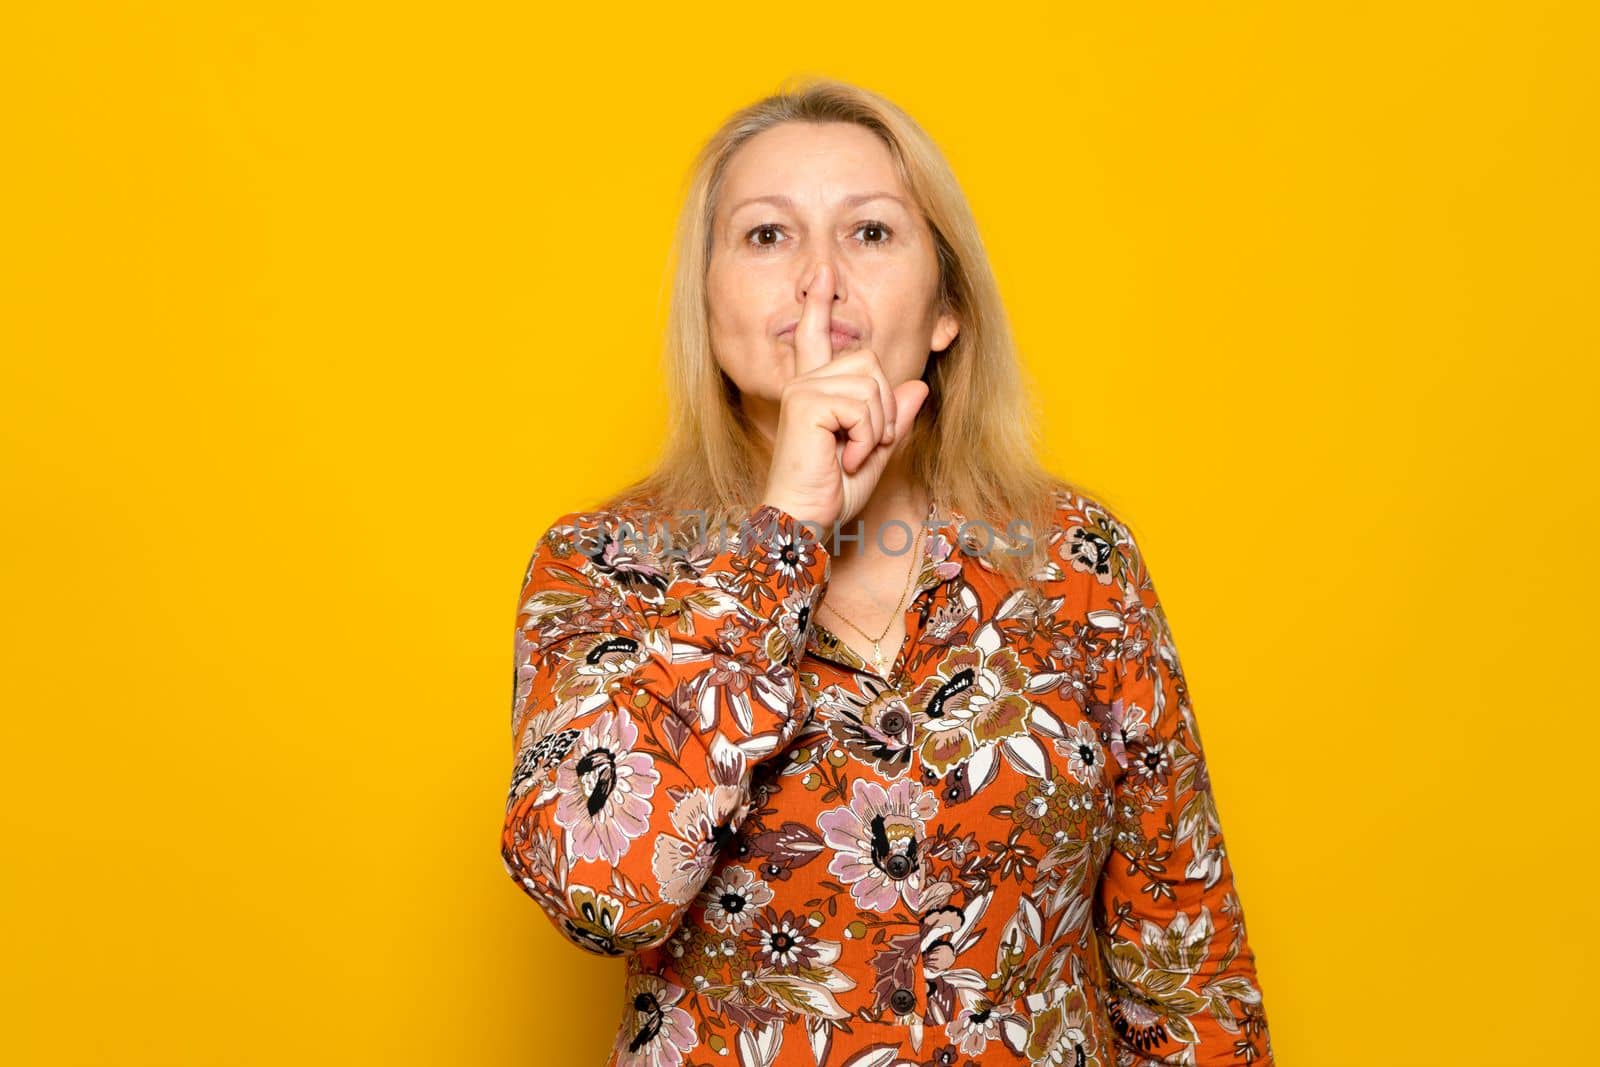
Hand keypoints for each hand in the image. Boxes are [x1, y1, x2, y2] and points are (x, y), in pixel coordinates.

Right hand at [760, 262, 930, 531]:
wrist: (803, 521)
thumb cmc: (830, 495)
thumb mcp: (875, 455)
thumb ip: (893, 421)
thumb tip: (917, 386)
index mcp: (815, 391)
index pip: (816, 339)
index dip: (819, 306)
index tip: (822, 274)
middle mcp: (805, 383)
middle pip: (870, 362)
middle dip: (884, 408)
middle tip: (862, 447)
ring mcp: (803, 390)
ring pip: (872, 384)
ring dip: (876, 427)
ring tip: (852, 455)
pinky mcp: (806, 403)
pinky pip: (863, 405)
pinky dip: (868, 437)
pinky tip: (846, 458)